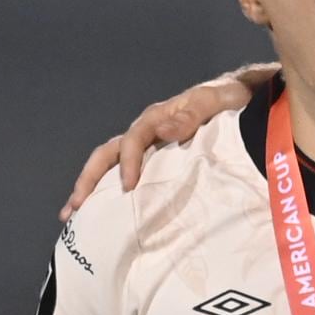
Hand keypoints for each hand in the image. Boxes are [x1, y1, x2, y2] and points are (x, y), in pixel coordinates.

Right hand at [64, 69, 263, 215]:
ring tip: (73, 214)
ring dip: (91, 188)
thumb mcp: (214, 101)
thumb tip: (163, 129)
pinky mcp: (156, 160)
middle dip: (89, 179)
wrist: (241, 100)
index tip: (128, 187)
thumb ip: (192, 113)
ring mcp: (149, 147)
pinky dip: (111, 193)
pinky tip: (103, 215)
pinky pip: (128, 175)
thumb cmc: (228, 100)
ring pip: (111, 165)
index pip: (133, 140)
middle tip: (75, 206)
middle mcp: (146, 131)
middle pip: (108, 153)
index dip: (129, 162)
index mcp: (157, 117)